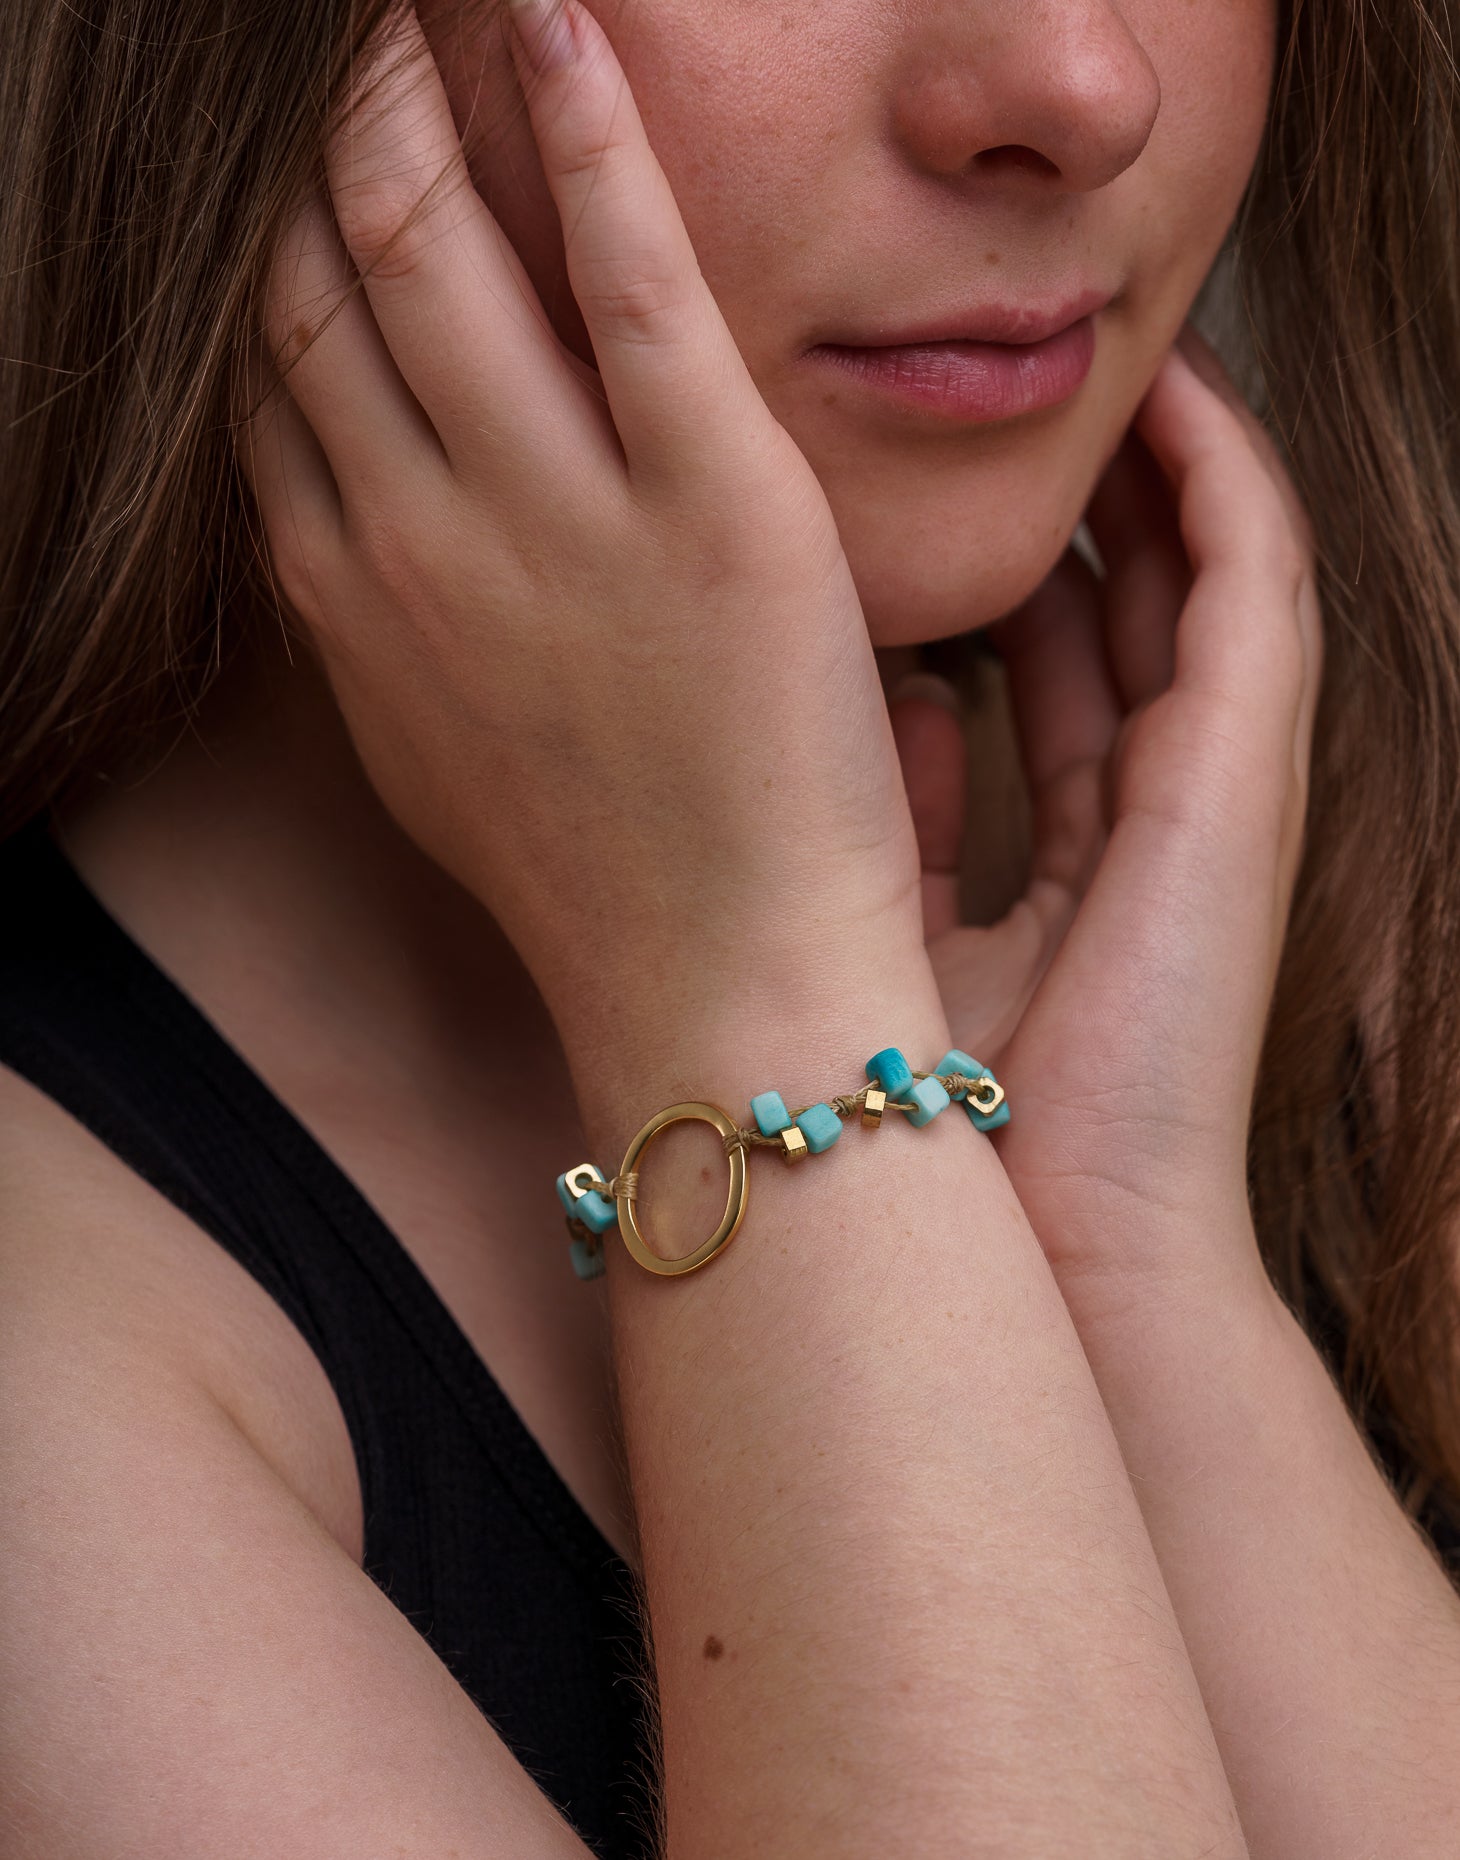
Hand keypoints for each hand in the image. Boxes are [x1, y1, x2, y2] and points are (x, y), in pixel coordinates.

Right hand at [239, 3, 927, 1060]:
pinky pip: (629, 283)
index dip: (268, 234)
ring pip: (436, 251)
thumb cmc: (596, 878)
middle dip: (318, 131)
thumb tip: (342, 511)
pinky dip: (587, 138)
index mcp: (353, 590)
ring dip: (415, 91)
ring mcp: (557, 519)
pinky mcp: (707, 507)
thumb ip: (374, 617)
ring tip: (414, 0)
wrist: (722, 983)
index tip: (286, 151)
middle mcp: (417, 535)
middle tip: (334, 28)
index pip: (270, 363)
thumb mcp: (434, 748)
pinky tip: (564, 22)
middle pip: (320, 278)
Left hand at [891, 327, 1322, 1319]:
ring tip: (1076, 360)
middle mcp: (1153, 808)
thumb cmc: (945, 1119)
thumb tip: (887, 698)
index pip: (1045, 674)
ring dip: (1148, 465)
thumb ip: (901, 814)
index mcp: (1075, 852)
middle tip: (986, 396)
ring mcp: (1216, 784)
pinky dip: (1213, 477)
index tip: (911, 495)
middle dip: (1067, 499)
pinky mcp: (1249, 765)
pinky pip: (1250, 572)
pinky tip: (1156, 395)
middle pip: (1117, 608)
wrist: (1043, 1241)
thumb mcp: (893, 930)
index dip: (999, 574)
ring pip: (1194, 570)